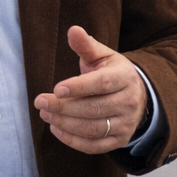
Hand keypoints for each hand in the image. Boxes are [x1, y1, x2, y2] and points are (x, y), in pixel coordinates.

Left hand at [32, 26, 147, 153]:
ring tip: (44, 113)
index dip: (79, 87)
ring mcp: (126, 123)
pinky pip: (94, 145)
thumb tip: (73, 30)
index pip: (102, 84)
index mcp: (125, 77)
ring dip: (64, 123)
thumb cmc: (111, 73)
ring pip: (93, 128)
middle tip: (40, 102)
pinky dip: (72, 140)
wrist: (136, 96)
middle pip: (94, 108)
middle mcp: (129, 102)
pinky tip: (56, 128)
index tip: (56, 89)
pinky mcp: (119, 139)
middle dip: (63, 107)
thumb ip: (86, 45)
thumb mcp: (102, 56)